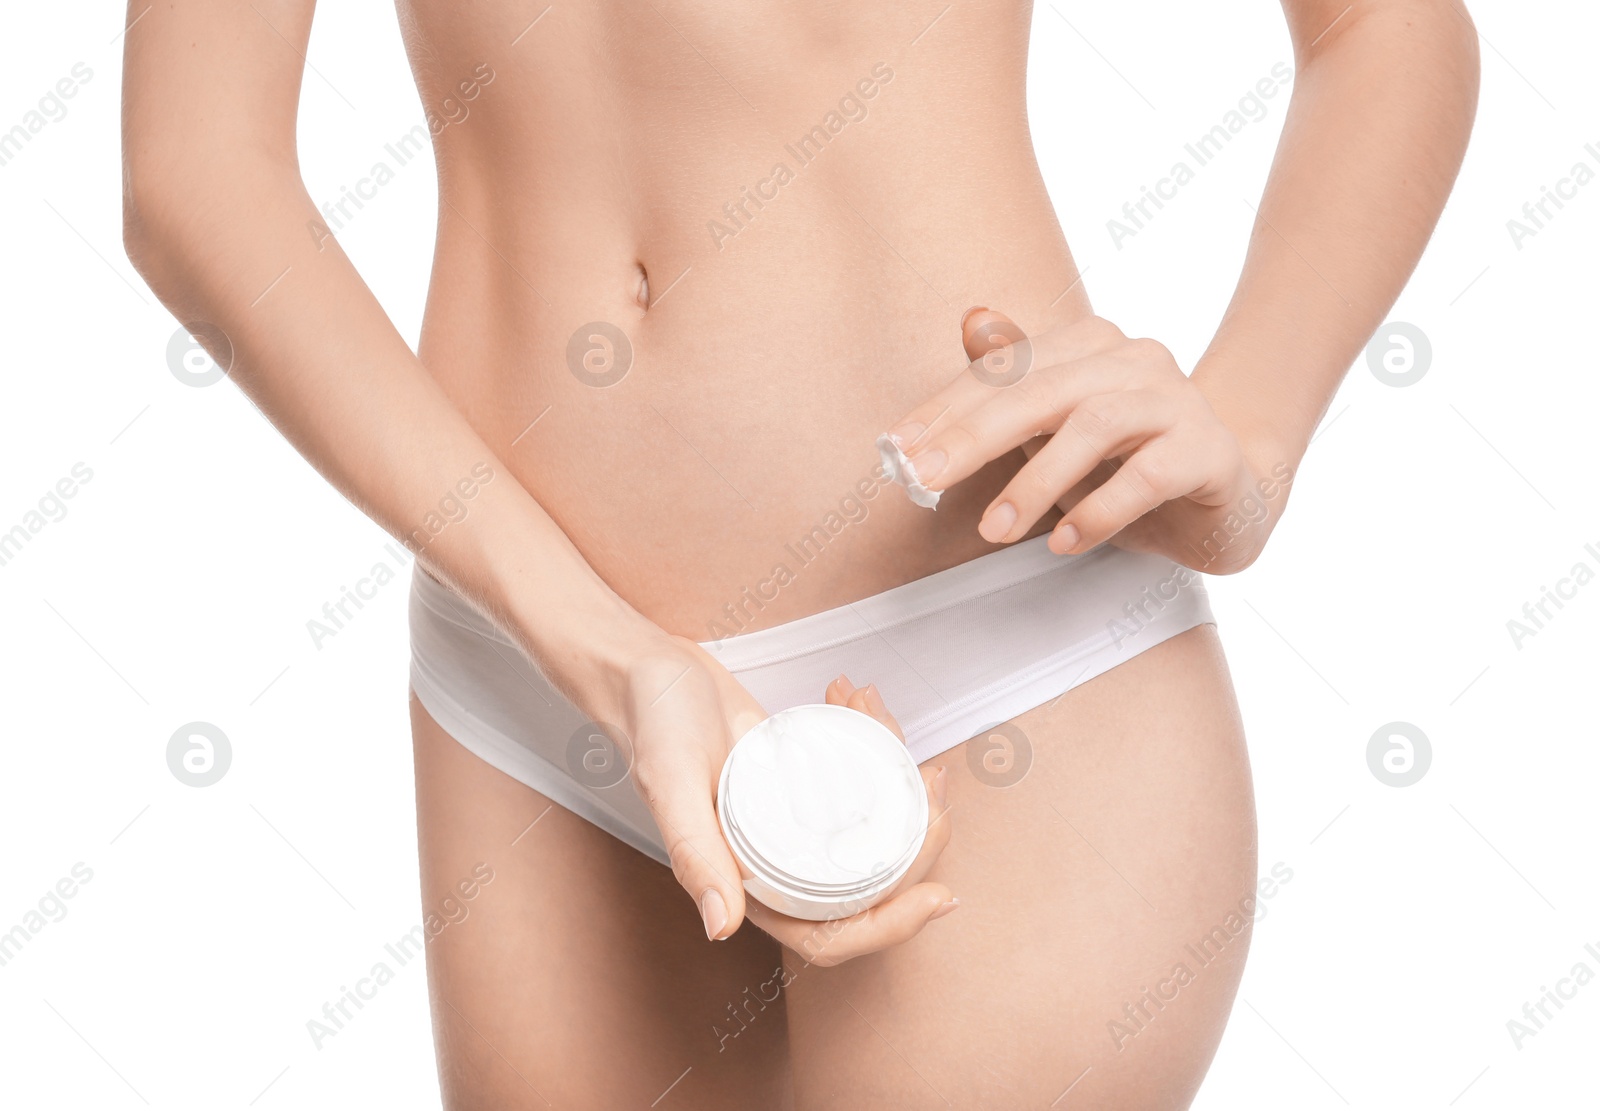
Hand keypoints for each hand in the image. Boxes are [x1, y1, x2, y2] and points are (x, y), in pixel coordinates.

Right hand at [619, 643, 954, 964]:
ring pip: (874, 825)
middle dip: (919, 839)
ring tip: (892, 721)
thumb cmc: (650, 725)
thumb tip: (722, 927)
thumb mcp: (672, 784)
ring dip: (901, 778)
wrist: (646, 672)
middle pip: (872, 880)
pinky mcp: (804, 779)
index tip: (940, 895)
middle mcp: (777, 863)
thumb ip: (694, 852)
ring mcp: (795, 821)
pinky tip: (862, 700)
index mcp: (746, 885)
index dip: (891, 927)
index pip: (830, 935)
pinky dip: (872, 739)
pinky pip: (858, 778)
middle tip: (935, 784)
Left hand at [885, 308, 1292, 572]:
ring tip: (996, 531)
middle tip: (924, 482)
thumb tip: (971, 321)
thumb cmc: (1128, 462)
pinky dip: (1100, 510)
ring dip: (1036, 482)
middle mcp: (1135, 359)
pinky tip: (1066, 541)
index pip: (1005, 371)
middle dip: (973, 438)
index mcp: (1090, 345)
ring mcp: (1178, 399)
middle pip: (1041, 391)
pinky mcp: (1209, 450)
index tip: (898, 451)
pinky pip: (1148, 475)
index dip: (946, 409)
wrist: (1230, 496)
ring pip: (1094, 427)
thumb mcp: (1058, 429)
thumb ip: (1013, 383)